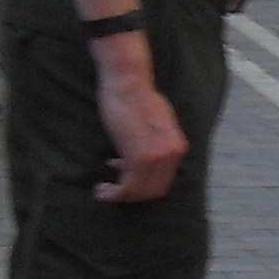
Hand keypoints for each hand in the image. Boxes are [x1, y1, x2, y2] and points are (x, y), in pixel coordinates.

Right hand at [90, 41, 188, 203]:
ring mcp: (158, 157)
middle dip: (132, 194)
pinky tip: (101, 188)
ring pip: (140, 192)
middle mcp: (172, 154)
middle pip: (154, 191)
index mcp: (177, 146)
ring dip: (119, 196)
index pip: (163, 180)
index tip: (123, 177)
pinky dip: (114, 193)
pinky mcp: (140, 158)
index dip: (143, 184)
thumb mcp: (154, 123)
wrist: (128, 82)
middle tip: (113, 190)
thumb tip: (141, 157)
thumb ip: (154, 142)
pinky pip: (128, 187)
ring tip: (103, 191)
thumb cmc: (135, 97)